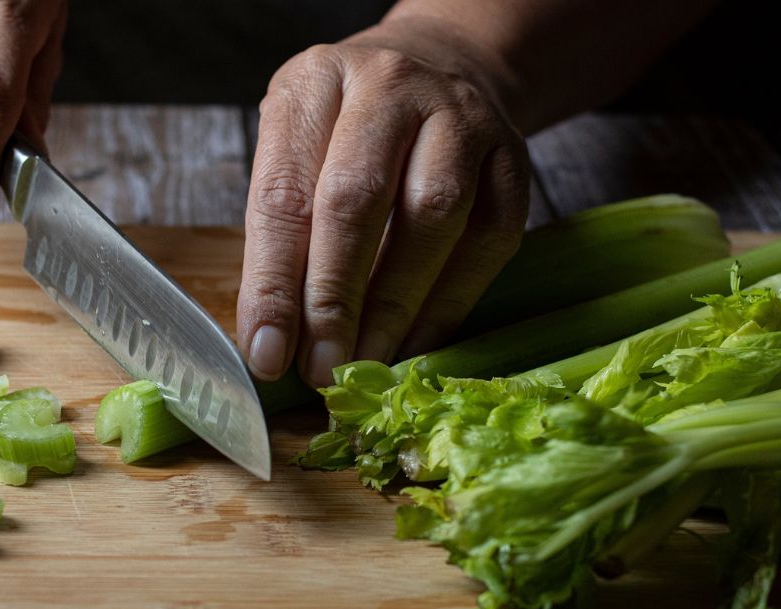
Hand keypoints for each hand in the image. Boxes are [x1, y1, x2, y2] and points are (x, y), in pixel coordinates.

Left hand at [238, 15, 530, 386]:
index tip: (268, 352)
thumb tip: (272, 340)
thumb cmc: (346, 129)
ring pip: (434, 217)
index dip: (274, 283)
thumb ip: (280, 233)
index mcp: (316, 83)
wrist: (438, 67)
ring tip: (367, 363)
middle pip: (357, 201)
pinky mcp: (513, 157)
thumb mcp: (294, 151)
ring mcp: (461, 117)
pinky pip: (489, 239)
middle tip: (322, 369)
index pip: (284, 193)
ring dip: (396, 306)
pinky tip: (418, 343)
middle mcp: (390, 87)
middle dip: (335, 300)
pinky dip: (451, 302)